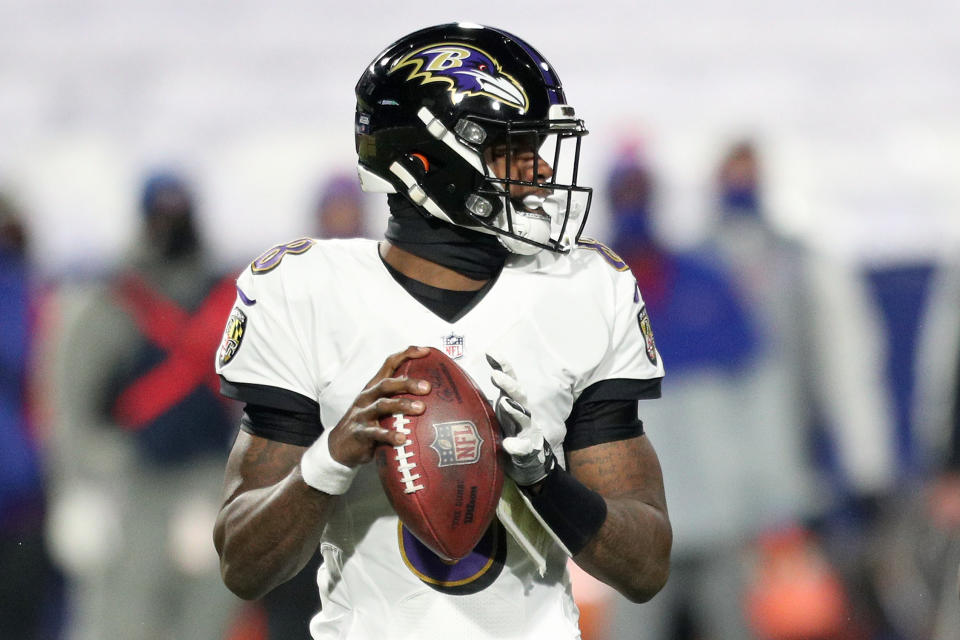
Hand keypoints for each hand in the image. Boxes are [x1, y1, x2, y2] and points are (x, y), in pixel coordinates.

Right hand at [301, 346, 432, 494]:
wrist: (339, 446)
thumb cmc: (368, 424)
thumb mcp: (381, 408)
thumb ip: (399, 399)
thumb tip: (434, 396)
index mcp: (374, 388)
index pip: (389, 364)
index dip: (406, 354)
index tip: (426, 351)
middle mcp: (367, 397)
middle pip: (387, 384)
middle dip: (407, 383)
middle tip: (428, 387)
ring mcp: (362, 414)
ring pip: (382, 405)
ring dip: (402, 405)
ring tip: (421, 408)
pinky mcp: (360, 433)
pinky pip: (376, 433)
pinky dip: (390, 435)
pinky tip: (403, 439)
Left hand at [486, 353, 555, 486]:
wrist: (528, 461)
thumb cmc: (507, 431)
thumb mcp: (495, 413)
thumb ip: (483, 399)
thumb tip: (458, 382)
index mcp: (511, 401)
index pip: (508, 379)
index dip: (502, 365)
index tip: (490, 352)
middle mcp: (521, 412)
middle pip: (518, 394)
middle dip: (508, 384)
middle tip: (496, 375)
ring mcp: (526, 430)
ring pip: (524, 417)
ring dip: (514, 409)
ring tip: (506, 403)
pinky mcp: (527, 448)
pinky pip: (523, 447)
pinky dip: (517, 445)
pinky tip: (509, 444)